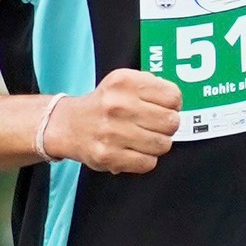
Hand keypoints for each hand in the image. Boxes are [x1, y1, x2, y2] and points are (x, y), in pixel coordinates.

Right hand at [48, 69, 181, 173]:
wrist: (69, 126)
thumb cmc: (104, 104)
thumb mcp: (123, 82)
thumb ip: (151, 85)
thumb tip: (176, 102)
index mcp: (124, 82)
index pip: (173, 96)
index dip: (174, 105)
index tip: (166, 108)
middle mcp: (118, 105)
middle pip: (171, 122)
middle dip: (168, 126)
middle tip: (156, 126)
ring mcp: (113, 132)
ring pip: (163, 144)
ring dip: (158, 144)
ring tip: (144, 139)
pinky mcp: (109, 156)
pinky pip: (148, 163)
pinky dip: (146, 159)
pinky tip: (135, 151)